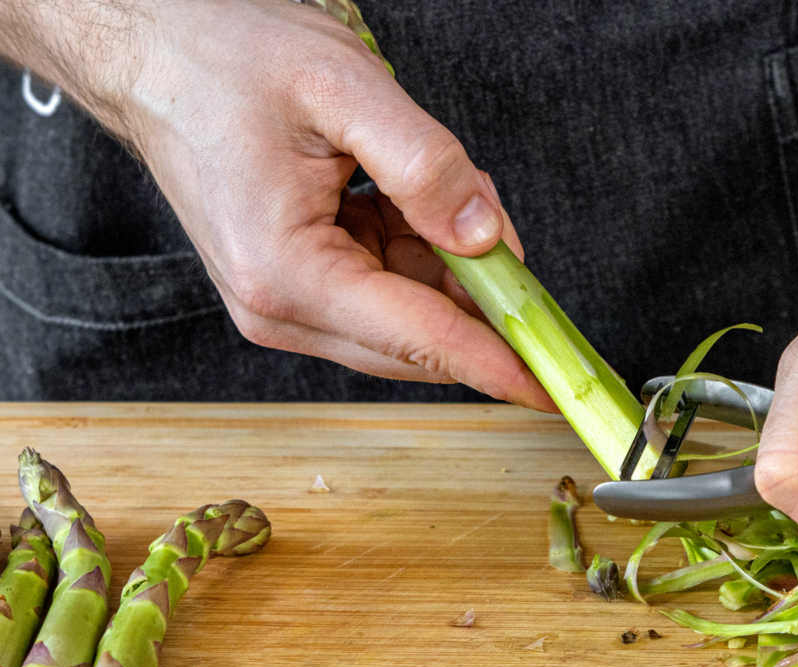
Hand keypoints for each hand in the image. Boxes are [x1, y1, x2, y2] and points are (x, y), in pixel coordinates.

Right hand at [96, 0, 553, 409]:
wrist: (153, 55)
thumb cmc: (223, 63)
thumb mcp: (342, 91)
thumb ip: (426, 166)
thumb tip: (487, 237)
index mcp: (287, 274)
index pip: (419, 339)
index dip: (496, 362)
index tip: (553, 389)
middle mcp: (282, 309)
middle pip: (420, 339)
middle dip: (481, 295)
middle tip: (511, 241)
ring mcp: (288, 304)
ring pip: (411, 315)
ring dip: (451, 264)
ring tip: (442, 186)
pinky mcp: (299, 287)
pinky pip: (389, 289)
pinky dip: (423, 252)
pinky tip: (417, 200)